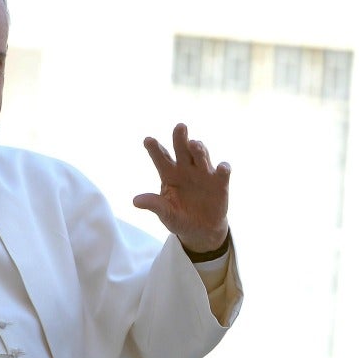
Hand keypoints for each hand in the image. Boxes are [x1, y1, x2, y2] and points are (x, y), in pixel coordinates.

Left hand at [133, 123, 229, 252]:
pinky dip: (223, 169)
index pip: (161, 158)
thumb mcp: (165, 213)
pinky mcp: (219, 183)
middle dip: (180, 138)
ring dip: (199, 149)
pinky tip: (222, 167)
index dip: (154, 149)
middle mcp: (186, 169)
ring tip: (194, 144)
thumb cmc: (178, 217)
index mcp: (169, 173)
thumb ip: (154, 204)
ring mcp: (203, 174)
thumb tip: (135, 201)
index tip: (147, 140)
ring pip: (201, 156)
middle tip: (180, 127)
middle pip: (182, 150)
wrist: (200, 230)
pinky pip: (222, 173)